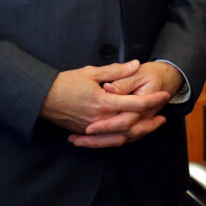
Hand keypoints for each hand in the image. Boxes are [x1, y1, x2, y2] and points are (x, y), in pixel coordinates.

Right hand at [40, 61, 170, 147]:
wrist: (41, 98)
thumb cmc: (65, 82)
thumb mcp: (91, 72)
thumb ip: (116, 71)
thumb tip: (135, 64)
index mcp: (104, 102)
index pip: (135, 103)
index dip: (152, 99)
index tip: (164, 95)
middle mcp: (100, 119)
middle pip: (132, 126)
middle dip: (150, 123)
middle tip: (164, 118)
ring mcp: (93, 129)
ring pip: (121, 137)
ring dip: (138, 133)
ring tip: (150, 128)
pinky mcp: (85, 133)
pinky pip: (108, 141)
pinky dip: (121, 139)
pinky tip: (129, 135)